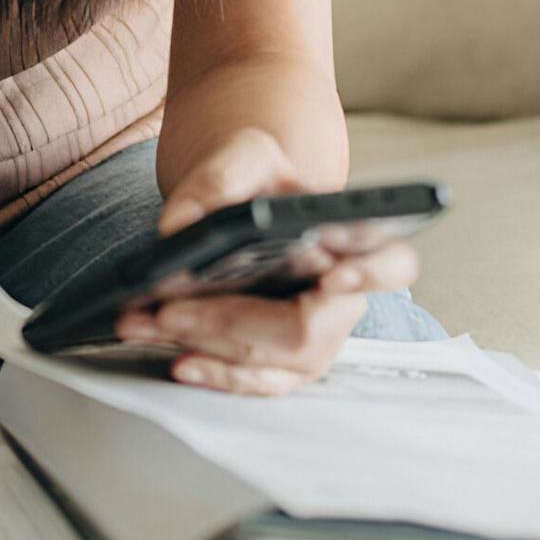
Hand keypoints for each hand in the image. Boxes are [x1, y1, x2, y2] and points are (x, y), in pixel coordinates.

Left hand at [118, 128, 422, 396]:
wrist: (244, 203)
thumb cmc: (258, 181)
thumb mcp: (241, 157)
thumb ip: (217, 179)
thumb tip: (179, 228)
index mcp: (352, 239)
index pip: (390, 262)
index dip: (369, 274)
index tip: (334, 277)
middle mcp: (345, 295)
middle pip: (307, 328)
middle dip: (234, 322)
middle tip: (172, 309)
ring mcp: (320, 336)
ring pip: (278, 361)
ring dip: (209, 348)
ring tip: (150, 325)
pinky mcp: (288, 362)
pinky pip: (261, 381)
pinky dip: (217, 374)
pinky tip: (180, 360)